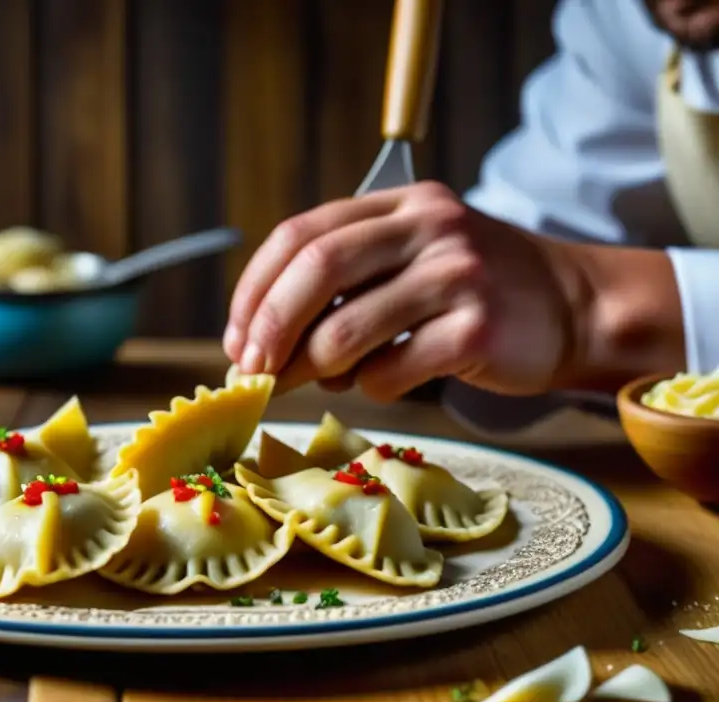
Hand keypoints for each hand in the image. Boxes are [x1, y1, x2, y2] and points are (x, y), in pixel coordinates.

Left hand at [223, 181, 682, 398]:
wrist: (575, 308)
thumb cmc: (475, 293)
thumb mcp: (413, 259)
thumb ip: (345, 282)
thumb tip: (258, 340)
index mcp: (401, 204)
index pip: (301, 233)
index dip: (254, 288)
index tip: (235, 336)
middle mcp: (428, 227)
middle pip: (316, 269)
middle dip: (269, 326)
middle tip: (251, 369)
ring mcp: (457, 276)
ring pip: (346, 330)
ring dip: (314, 368)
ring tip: (314, 381)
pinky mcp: (477, 330)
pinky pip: (390, 371)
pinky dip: (370, 388)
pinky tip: (384, 382)